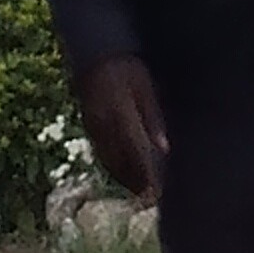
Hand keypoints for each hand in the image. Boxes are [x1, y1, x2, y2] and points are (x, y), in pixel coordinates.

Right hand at [76, 56, 169, 201]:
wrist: (94, 53)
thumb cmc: (126, 67)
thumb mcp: (145, 86)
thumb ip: (153, 117)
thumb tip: (164, 148)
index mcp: (119, 112)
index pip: (135, 150)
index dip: (146, 173)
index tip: (156, 192)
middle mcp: (103, 124)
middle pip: (121, 162)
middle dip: (136, 182)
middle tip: (153, 199)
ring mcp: (93, 126)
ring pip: (109, 161)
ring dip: (124, 179)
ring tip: (141, 193)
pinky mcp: (88, 126)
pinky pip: (101, 153)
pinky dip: (114, 168)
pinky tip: (125, 175)